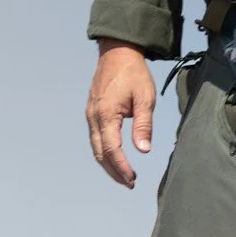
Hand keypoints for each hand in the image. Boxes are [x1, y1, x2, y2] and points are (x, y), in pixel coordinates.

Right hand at [87, 40, 157, 188]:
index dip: (121, 167)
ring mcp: (90, 115)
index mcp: (106, 115)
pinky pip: (96, 138)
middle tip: (130, 183)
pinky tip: (115, 158)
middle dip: (114, 171)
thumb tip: (144, 150)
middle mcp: (94, 117)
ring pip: (96, 148)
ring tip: (124, 176)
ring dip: (109, 164)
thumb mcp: (144, 98)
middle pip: (101, 154)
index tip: (132, 180)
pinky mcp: (92, 112)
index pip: (112, 150)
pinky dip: (104, 152)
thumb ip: (143, 124)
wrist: (117, 52)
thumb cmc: (134, 73)